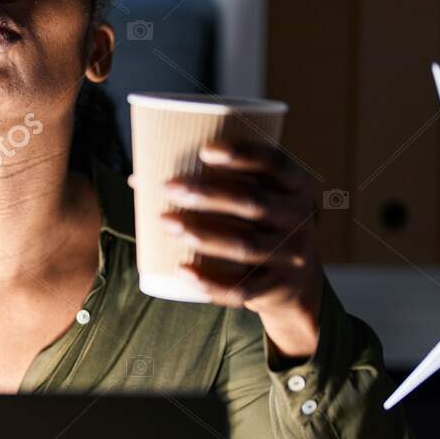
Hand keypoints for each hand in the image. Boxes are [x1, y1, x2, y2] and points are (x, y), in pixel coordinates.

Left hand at [138, 133, 324, 358]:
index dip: (243, 154)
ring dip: (202, 234)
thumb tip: (138, 178)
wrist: (297, 281)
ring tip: (165, 221)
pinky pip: (242, 289)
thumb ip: (213, 182)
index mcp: (297, 186)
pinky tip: (181, 271)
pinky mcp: (277, 288)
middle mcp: (301, 218)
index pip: (275, 163)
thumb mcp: (257, 198)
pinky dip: (210, 283)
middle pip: (253, 202)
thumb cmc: (259, 224)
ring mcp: (292, 256)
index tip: (204, 149)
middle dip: (208, 194)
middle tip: (168, 187)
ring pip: (244, 245)